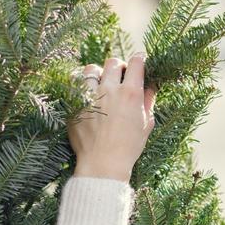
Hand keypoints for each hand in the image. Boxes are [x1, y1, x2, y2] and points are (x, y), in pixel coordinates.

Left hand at [69, 53, 156, 182]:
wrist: (103, 164)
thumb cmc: (128, 147)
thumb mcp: (146, 124)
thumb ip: (148, 101)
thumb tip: (150, 86)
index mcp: (130, 94)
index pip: (136, 62)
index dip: (139, 60)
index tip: (139, 63)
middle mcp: (109, 90)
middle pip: (113, 62)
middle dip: (118, 67)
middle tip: (119, 77)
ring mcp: (90, 96)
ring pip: (91, 68)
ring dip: (97, 73)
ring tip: (100, 84)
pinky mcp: (74, 104)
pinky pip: (74, 84)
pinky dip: (80, 84)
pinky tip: (86, 92)